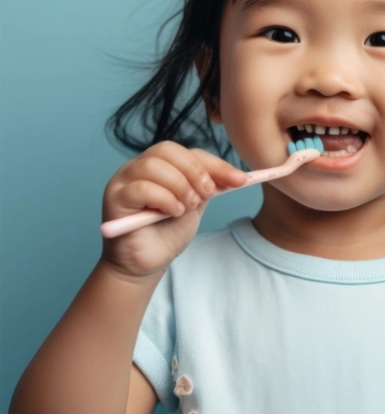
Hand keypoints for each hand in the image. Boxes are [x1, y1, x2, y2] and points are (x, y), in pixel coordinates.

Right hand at [100, 141, 246, 276]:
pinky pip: (141, 187)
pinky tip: (173, 213)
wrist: (147, 264)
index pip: (189, 152)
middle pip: (168, 150)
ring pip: (154, 165)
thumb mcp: (195, 204)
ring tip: (187, 207)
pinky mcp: (115, 197)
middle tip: (207, 195)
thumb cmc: (167, 232)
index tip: (240, 180)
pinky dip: (164, 199)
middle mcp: (138, 166)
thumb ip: (208, 186)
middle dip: (195, 172)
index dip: (216, 164)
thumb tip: (236, 175)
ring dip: (180, 186)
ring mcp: (123, 180)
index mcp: (160, 164)